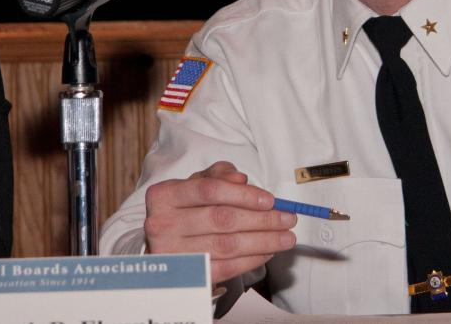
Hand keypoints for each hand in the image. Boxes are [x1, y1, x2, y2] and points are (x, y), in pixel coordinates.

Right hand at [144, 161, 296, 283]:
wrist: (164, 241)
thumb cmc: (187, 207)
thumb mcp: (197, 183)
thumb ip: (219, 175)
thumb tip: (241, 179)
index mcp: (165, 195)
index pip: (209, 190)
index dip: (243, 195)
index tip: (270, 200)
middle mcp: (163, 224)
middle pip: (222, 219)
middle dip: (262, 220)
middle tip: (288, 219)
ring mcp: (172, 252)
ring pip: (227, 245)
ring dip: (263, 241)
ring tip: (286, 237)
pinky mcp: (185, 276)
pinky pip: (225, 268)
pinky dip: (251, 260)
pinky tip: (268, 252)